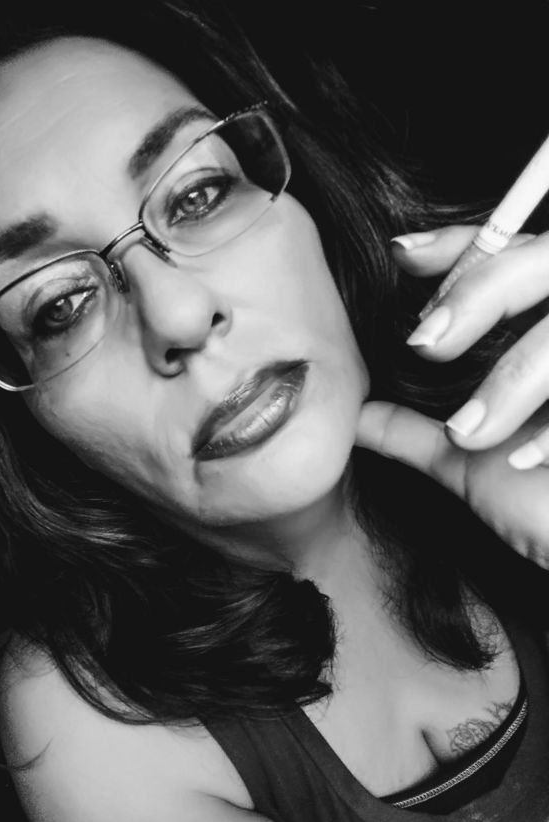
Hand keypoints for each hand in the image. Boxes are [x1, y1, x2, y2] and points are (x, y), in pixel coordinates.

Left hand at [356, 225, 548, 568]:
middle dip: (483, 292)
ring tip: (468, 433)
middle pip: (547, 263)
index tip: (403, 255)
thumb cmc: (546, 506)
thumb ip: (416, 434)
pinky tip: (530, 459)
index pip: (510, 254)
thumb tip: (358, 418)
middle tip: (426, 342)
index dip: (460, 248)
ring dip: (518, 378)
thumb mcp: (474, 465)